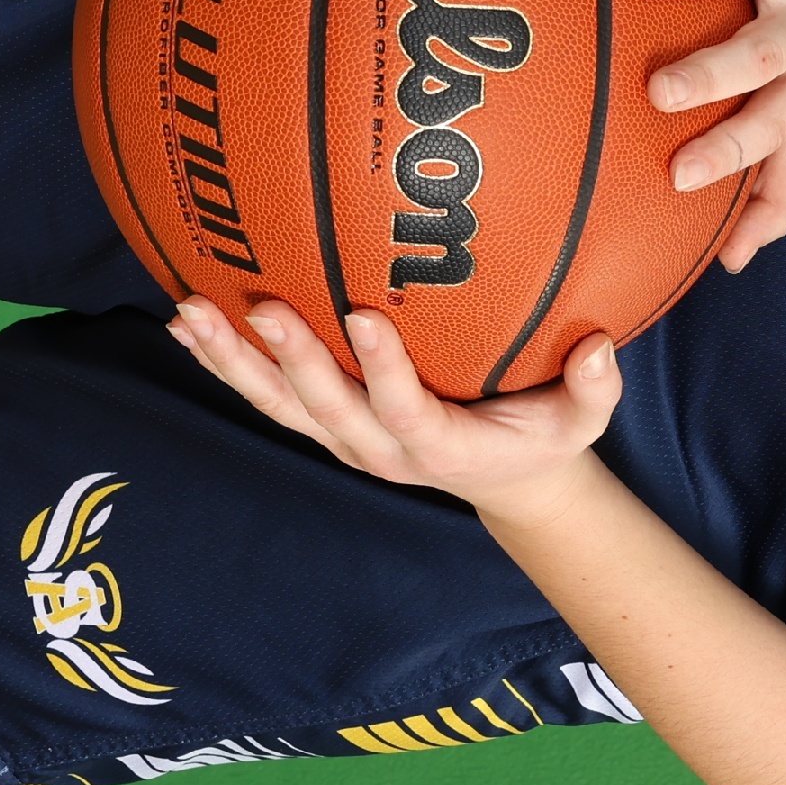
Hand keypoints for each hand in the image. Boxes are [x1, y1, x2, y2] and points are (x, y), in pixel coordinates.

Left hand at [167, 297, 621, 525]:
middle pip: (326, 408)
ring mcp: (344, 439)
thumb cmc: (544, 435)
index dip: (383, 369)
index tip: (364, 314)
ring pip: (280, 404)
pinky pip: (266, 396)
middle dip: (290, 358)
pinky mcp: (324, 425)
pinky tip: (184, 326)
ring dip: (233, 361)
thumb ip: (593, 388)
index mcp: (440, 446)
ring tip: (189, 313)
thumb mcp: (582, 420)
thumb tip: (601, 348)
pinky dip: (225, 364)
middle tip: (259, 306)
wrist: (506, 478)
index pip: (407, 409)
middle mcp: (380, 449)